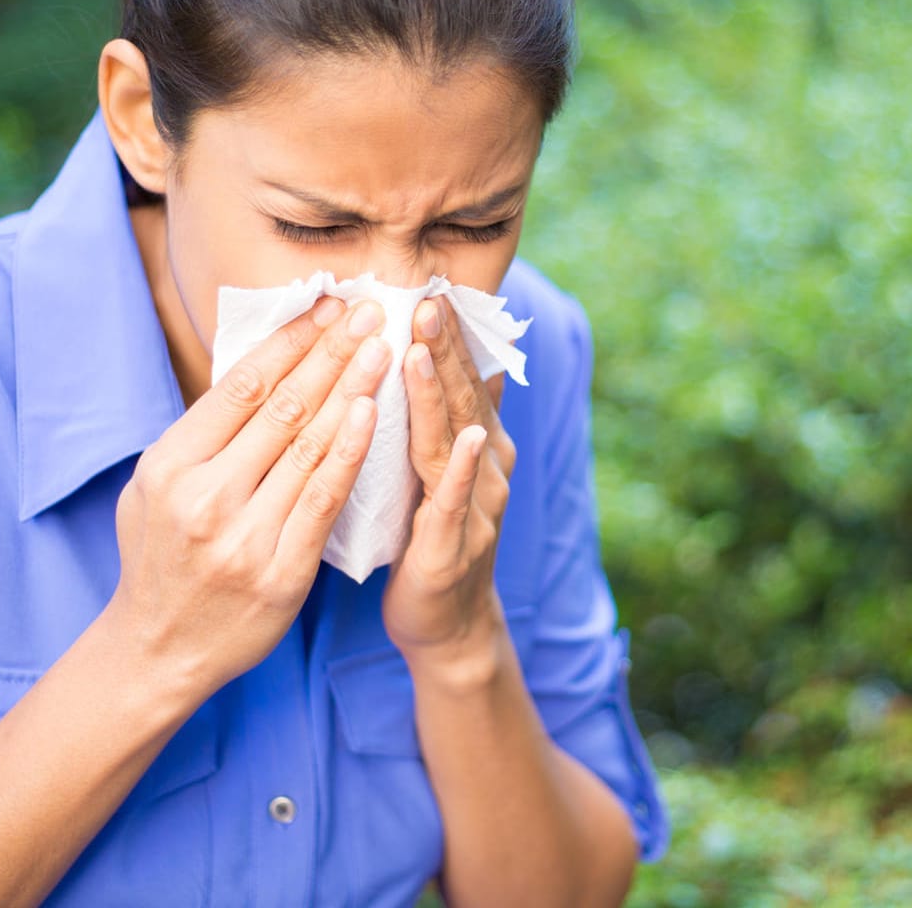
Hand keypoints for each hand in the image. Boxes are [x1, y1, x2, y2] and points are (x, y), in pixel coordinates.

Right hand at [104, 296, 390, 703]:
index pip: (241, 387)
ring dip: (351, 389)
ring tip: (382, 347)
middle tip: (368, 310)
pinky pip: (324, 499)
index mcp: (170, 465)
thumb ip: (201, 436)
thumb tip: (261, 368)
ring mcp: (244, 536)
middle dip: (330, 352)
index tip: (326, 306)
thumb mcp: (154, 487)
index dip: (289, 342)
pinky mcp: (281, 571)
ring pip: (308, 446)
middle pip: (281, 407)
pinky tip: (372, 413)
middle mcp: (204, 496)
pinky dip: (350, 452)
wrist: (158, 651)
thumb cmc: (162, 558)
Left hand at [383, 296, 516, 666]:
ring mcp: (477, 508)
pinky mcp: (456, 547)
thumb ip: (453, 417)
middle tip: (425, 297)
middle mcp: (487, 468)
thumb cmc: (432, 541)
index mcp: (477, 446)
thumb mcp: (439, 470)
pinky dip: (460, 470)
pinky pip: (456, 502)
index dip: (448, 335)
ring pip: (457, 441)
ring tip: (424, 349)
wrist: (446, 626)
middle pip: (464, 398)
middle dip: (446, 347)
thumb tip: (474, 359)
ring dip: (444, 394)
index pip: (463, 378)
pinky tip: (463, 440)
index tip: (429, 286)